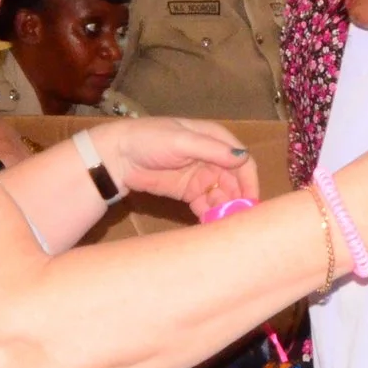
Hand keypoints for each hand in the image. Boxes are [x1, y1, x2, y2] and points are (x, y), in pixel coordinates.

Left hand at [94, 118, 260, 218]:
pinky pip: (206, 206)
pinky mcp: (188, 192)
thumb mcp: (181, 141)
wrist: (117, 156)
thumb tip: (242, 157)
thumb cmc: (149, 139)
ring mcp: (200, 176)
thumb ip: (212, 150)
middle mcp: (212, 158)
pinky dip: (211, 215)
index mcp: (214, 139)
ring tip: (226, 226)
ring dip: (226, 209)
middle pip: (235, 182)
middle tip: (240, 220)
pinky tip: (212, 227)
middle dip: (239, 199)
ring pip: (222, 196)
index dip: (249, 180)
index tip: (251, 201)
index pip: (242, 160)